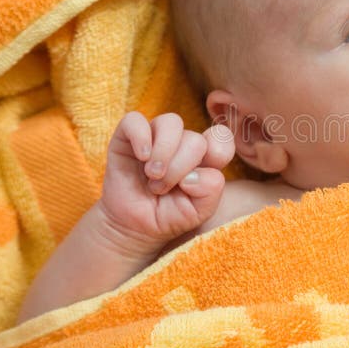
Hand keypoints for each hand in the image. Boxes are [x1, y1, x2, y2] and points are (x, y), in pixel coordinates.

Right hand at [98, 112, 234, 254]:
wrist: (133, 226)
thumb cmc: (169, 216)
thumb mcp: (198, 211)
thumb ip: (210, 191)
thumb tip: (193, 175)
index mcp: (204, 157)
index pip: (221, 137)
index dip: (219, 150)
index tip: (200, 175)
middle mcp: (182, 142)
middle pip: (195, 139)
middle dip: (180, 168)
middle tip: (162, 189)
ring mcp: (156, 137)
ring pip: (171, 122)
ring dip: (164, 152)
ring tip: (153, 175)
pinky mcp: (127, 136)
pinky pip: (134, 120)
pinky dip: (140, 136)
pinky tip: (141, 156)